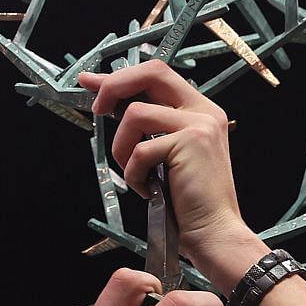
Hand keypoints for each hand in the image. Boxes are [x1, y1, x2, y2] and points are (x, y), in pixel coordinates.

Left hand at [78, 61, 266, 282]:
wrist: (215, 232)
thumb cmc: (189, 202)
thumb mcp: (170, 155)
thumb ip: (151, 128)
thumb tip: (110, 105)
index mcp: (200, 110)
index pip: (157, 74)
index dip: (120, 76)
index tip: (91, 80)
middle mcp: (204, 110)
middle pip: (151, 73)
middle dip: (114, 86)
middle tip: (97, 110)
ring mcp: (199, 124)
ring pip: (136, 114)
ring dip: (123, 148)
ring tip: (138, 175)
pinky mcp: (190, 142)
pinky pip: (140, 149)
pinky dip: (135, 174)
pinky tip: (149, 189)